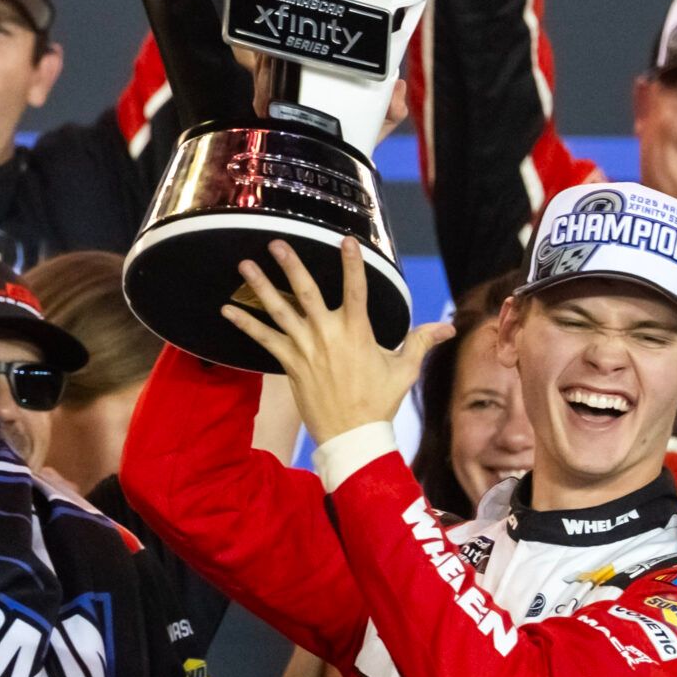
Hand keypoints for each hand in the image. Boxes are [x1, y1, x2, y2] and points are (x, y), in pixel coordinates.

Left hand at [221, 238, 452, 447]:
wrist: (352, 436)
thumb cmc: (379, 402)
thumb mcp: (404, 370)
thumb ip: (420, 342)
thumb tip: (449, 328)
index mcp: (358, 332)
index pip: (356, 289)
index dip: (352, 263)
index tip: (345, 240)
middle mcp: (328, 334)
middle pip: (306, 291)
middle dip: (291, 264)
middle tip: (276, 243)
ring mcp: (306, 348)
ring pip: (280, 310)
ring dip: (260, 286)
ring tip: (244, 265)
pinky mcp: (290, 364)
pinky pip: (264, 339)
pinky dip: (246, 323)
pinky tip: (227, 309)